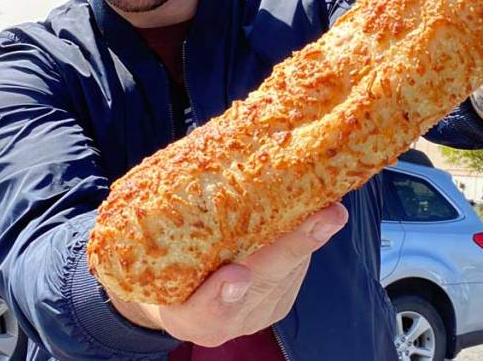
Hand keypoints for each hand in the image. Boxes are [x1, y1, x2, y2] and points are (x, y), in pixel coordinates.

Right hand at [108, 203, 347, 346]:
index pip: (206, 313)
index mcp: (188, 317)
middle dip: (296, 246)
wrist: (174, 297)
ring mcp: (259, 314)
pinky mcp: (281, 301)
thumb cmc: (162, 263)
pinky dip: (303, 235)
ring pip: (289, 270)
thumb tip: (189, 160)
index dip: (221, 295)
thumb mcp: (154, 253)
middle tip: (327, 216)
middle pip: (265, 283)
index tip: (236, 276)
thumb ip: (172, 226)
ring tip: (328, 199)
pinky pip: (296, 268)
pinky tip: (315, 208)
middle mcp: (227, 322)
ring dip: (308, 233)